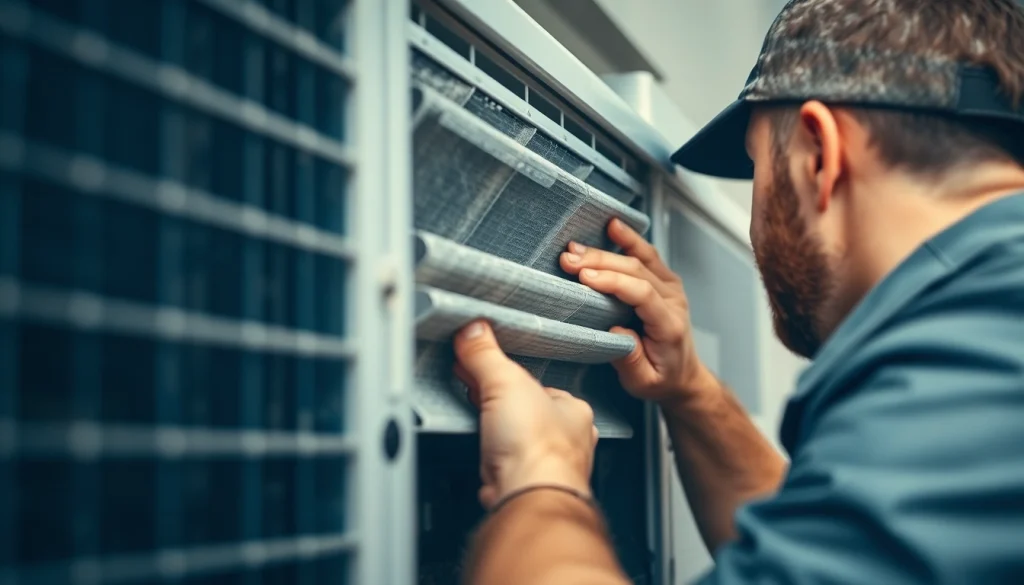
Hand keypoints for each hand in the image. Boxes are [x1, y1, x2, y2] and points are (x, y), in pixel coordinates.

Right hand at [453, 321, 597, 509]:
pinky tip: (481, 453)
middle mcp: (568, 441)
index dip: (507, 375)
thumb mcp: (505, 382)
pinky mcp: (526, 488)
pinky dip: (492, 458)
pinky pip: (506, 466)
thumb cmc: (537, 446)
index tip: (485, 369)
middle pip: (528, 412)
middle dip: (501, 404)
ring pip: (519, 442)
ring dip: (496, 432)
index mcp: (574, 410)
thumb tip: (474, 331)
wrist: (529, 496)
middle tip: (475, 391)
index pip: (539, 383)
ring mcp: (548, 467)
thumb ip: (487, 355)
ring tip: (477, 420)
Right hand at [560, 219, 712, 403]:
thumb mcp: (644, 383)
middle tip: (567, 259)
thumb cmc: (661, 379)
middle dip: (600, 262)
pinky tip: (613, 226)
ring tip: (577, 246)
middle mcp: (673, 301)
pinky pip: (647, 255)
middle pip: (637, 271)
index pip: (642, 294)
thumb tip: (614, 331)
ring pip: (641, 259)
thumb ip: (630, 360)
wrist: (684, 375)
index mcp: (668, 325)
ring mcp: (672, 288)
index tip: (583, 277)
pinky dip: (629, 239)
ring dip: (608, 249)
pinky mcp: (665, 281)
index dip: (613, 282)